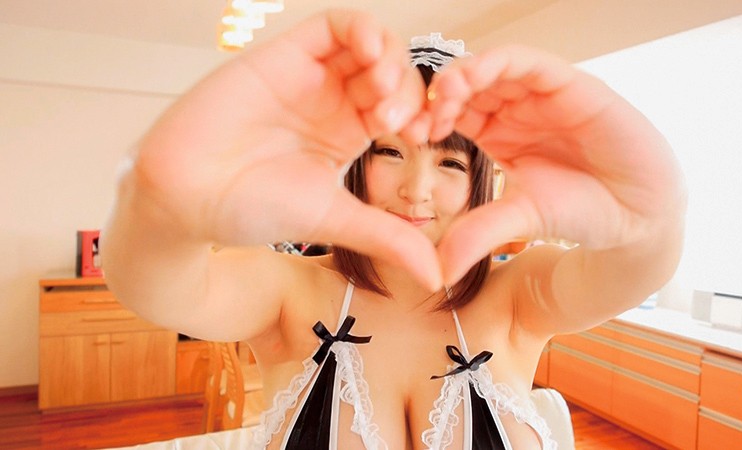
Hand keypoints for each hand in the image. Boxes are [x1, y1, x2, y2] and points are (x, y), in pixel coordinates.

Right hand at [134, 10, 441, 286]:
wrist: (188, 197)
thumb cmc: (252, 209)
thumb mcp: (335, 220)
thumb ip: (387, 239)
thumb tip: (437, 277)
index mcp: (346, 135)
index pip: (403, 107)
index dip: (424, 113)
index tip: (427, 135)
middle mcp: (331, 102)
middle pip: (390, 73)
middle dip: (408, 89)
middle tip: (397, 121)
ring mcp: (308, 77)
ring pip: (367, 45)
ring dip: (389, 58)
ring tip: (383, 90)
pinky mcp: (283, 55)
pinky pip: (332, 26)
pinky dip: (361, 30)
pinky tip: (372, 53)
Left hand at [426, 46, 685, 283]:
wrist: (637, 214)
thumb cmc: (581, 211)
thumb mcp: (520, 219)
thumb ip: (478, 234)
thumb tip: (437, 271)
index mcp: (498, 134)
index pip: (454, 112)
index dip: (429, 116)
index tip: (410, 133)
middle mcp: (517, 109)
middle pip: (468, 85)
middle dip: (440, 93)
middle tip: (420, 111)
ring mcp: (542, 95)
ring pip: (493, 67)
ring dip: (464, 73)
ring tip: (444, 93)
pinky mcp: (570, 85)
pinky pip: (530, 62)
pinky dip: (499, 63)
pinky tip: (475, 77)